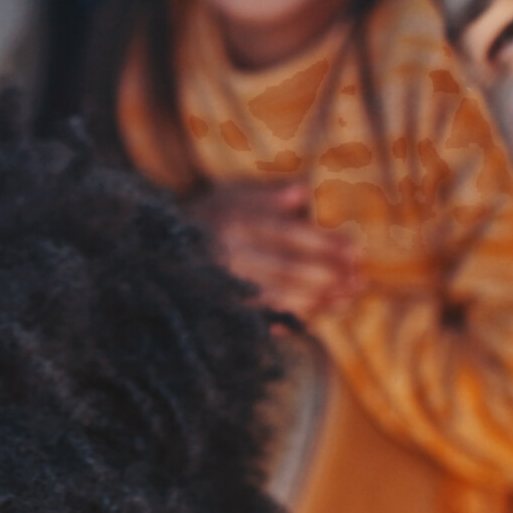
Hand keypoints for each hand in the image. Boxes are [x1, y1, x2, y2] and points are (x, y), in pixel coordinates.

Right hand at [193, 181, 360, 320]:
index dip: (324, 244)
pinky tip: (315, 317)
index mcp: (231, 224)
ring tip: (347, 297)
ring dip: (317, 301)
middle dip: (327, 276)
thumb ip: (265, 194)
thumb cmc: (202, 219)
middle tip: (358, 279)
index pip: (287, 236)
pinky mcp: (220, 311)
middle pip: (287, 271)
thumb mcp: (228, 194)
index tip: (355, 249)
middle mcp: (226, 258)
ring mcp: (222, 289)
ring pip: (278, 298)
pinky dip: (291, 319)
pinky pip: (262, 318)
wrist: (154, 253)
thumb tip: (305, 192)